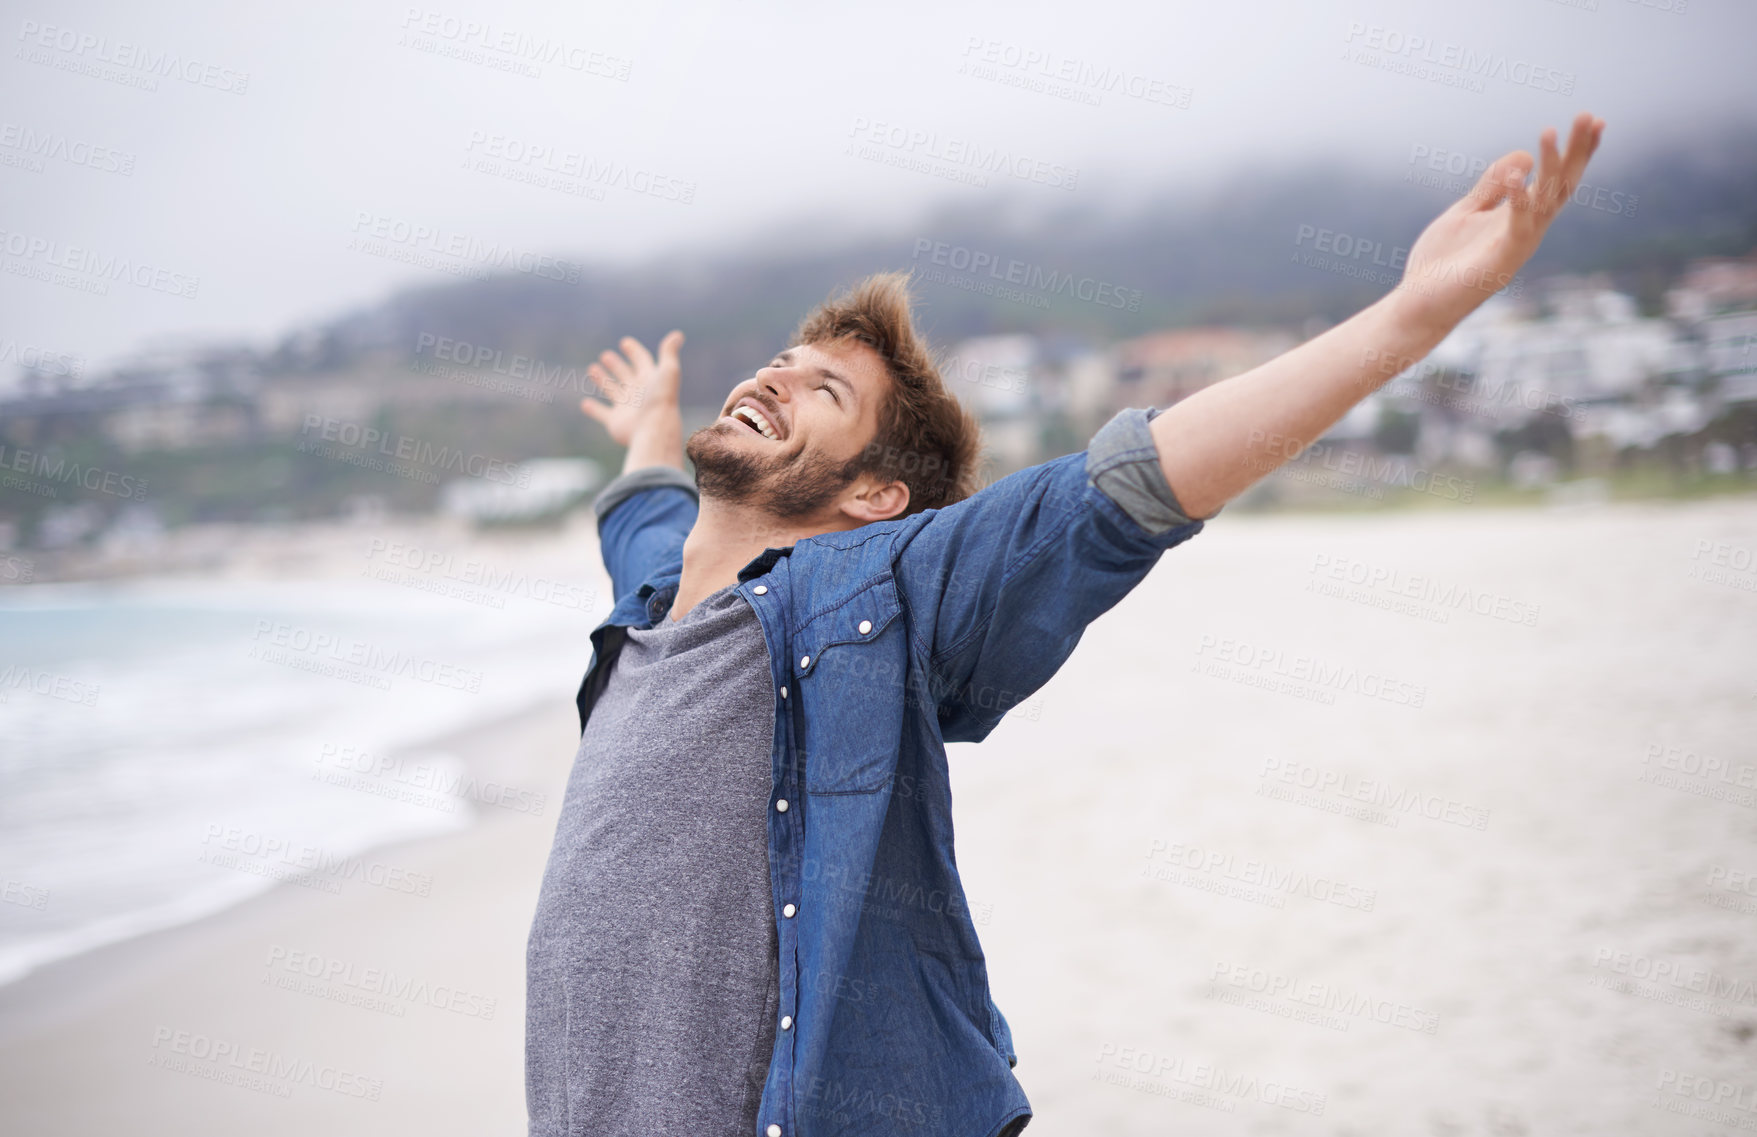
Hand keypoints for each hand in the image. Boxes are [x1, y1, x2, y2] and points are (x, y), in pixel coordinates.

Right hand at [580, 330, 683, 446]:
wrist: (653, 428)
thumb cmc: (661, 399)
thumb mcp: (668, 371)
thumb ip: (669, 352)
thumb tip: (678, 334)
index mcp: (650, 380)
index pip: (642, 361)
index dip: (634, 351)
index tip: (625, 342)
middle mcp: (638, 393)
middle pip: (626, 375)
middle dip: (616, 365)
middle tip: (606, 355)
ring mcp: (626, 408)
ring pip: (612, 391)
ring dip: (602, 380)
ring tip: (592, 369)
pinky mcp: (615, 422)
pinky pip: (602, 414)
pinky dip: (593, 410)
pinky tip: (585, 403)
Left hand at [1388, 112, 1604, 335]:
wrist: (1417, 305)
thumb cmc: (1441, 263)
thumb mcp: (1466, 213)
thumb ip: (1492, 187)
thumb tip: (1522, 155)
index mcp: (1520, 218)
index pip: (1557, 180)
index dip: (1575, 152)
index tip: (1592, 119)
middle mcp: (1527, 231)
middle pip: (1561, 187)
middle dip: (1576, 152)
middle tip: (1588, 116)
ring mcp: (1516, 248)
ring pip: (1544, 203)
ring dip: (1549, 167)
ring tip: (1549, 131)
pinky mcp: (1499, 263)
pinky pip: (1517, 227)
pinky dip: (1518, 199)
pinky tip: (1519, 172)